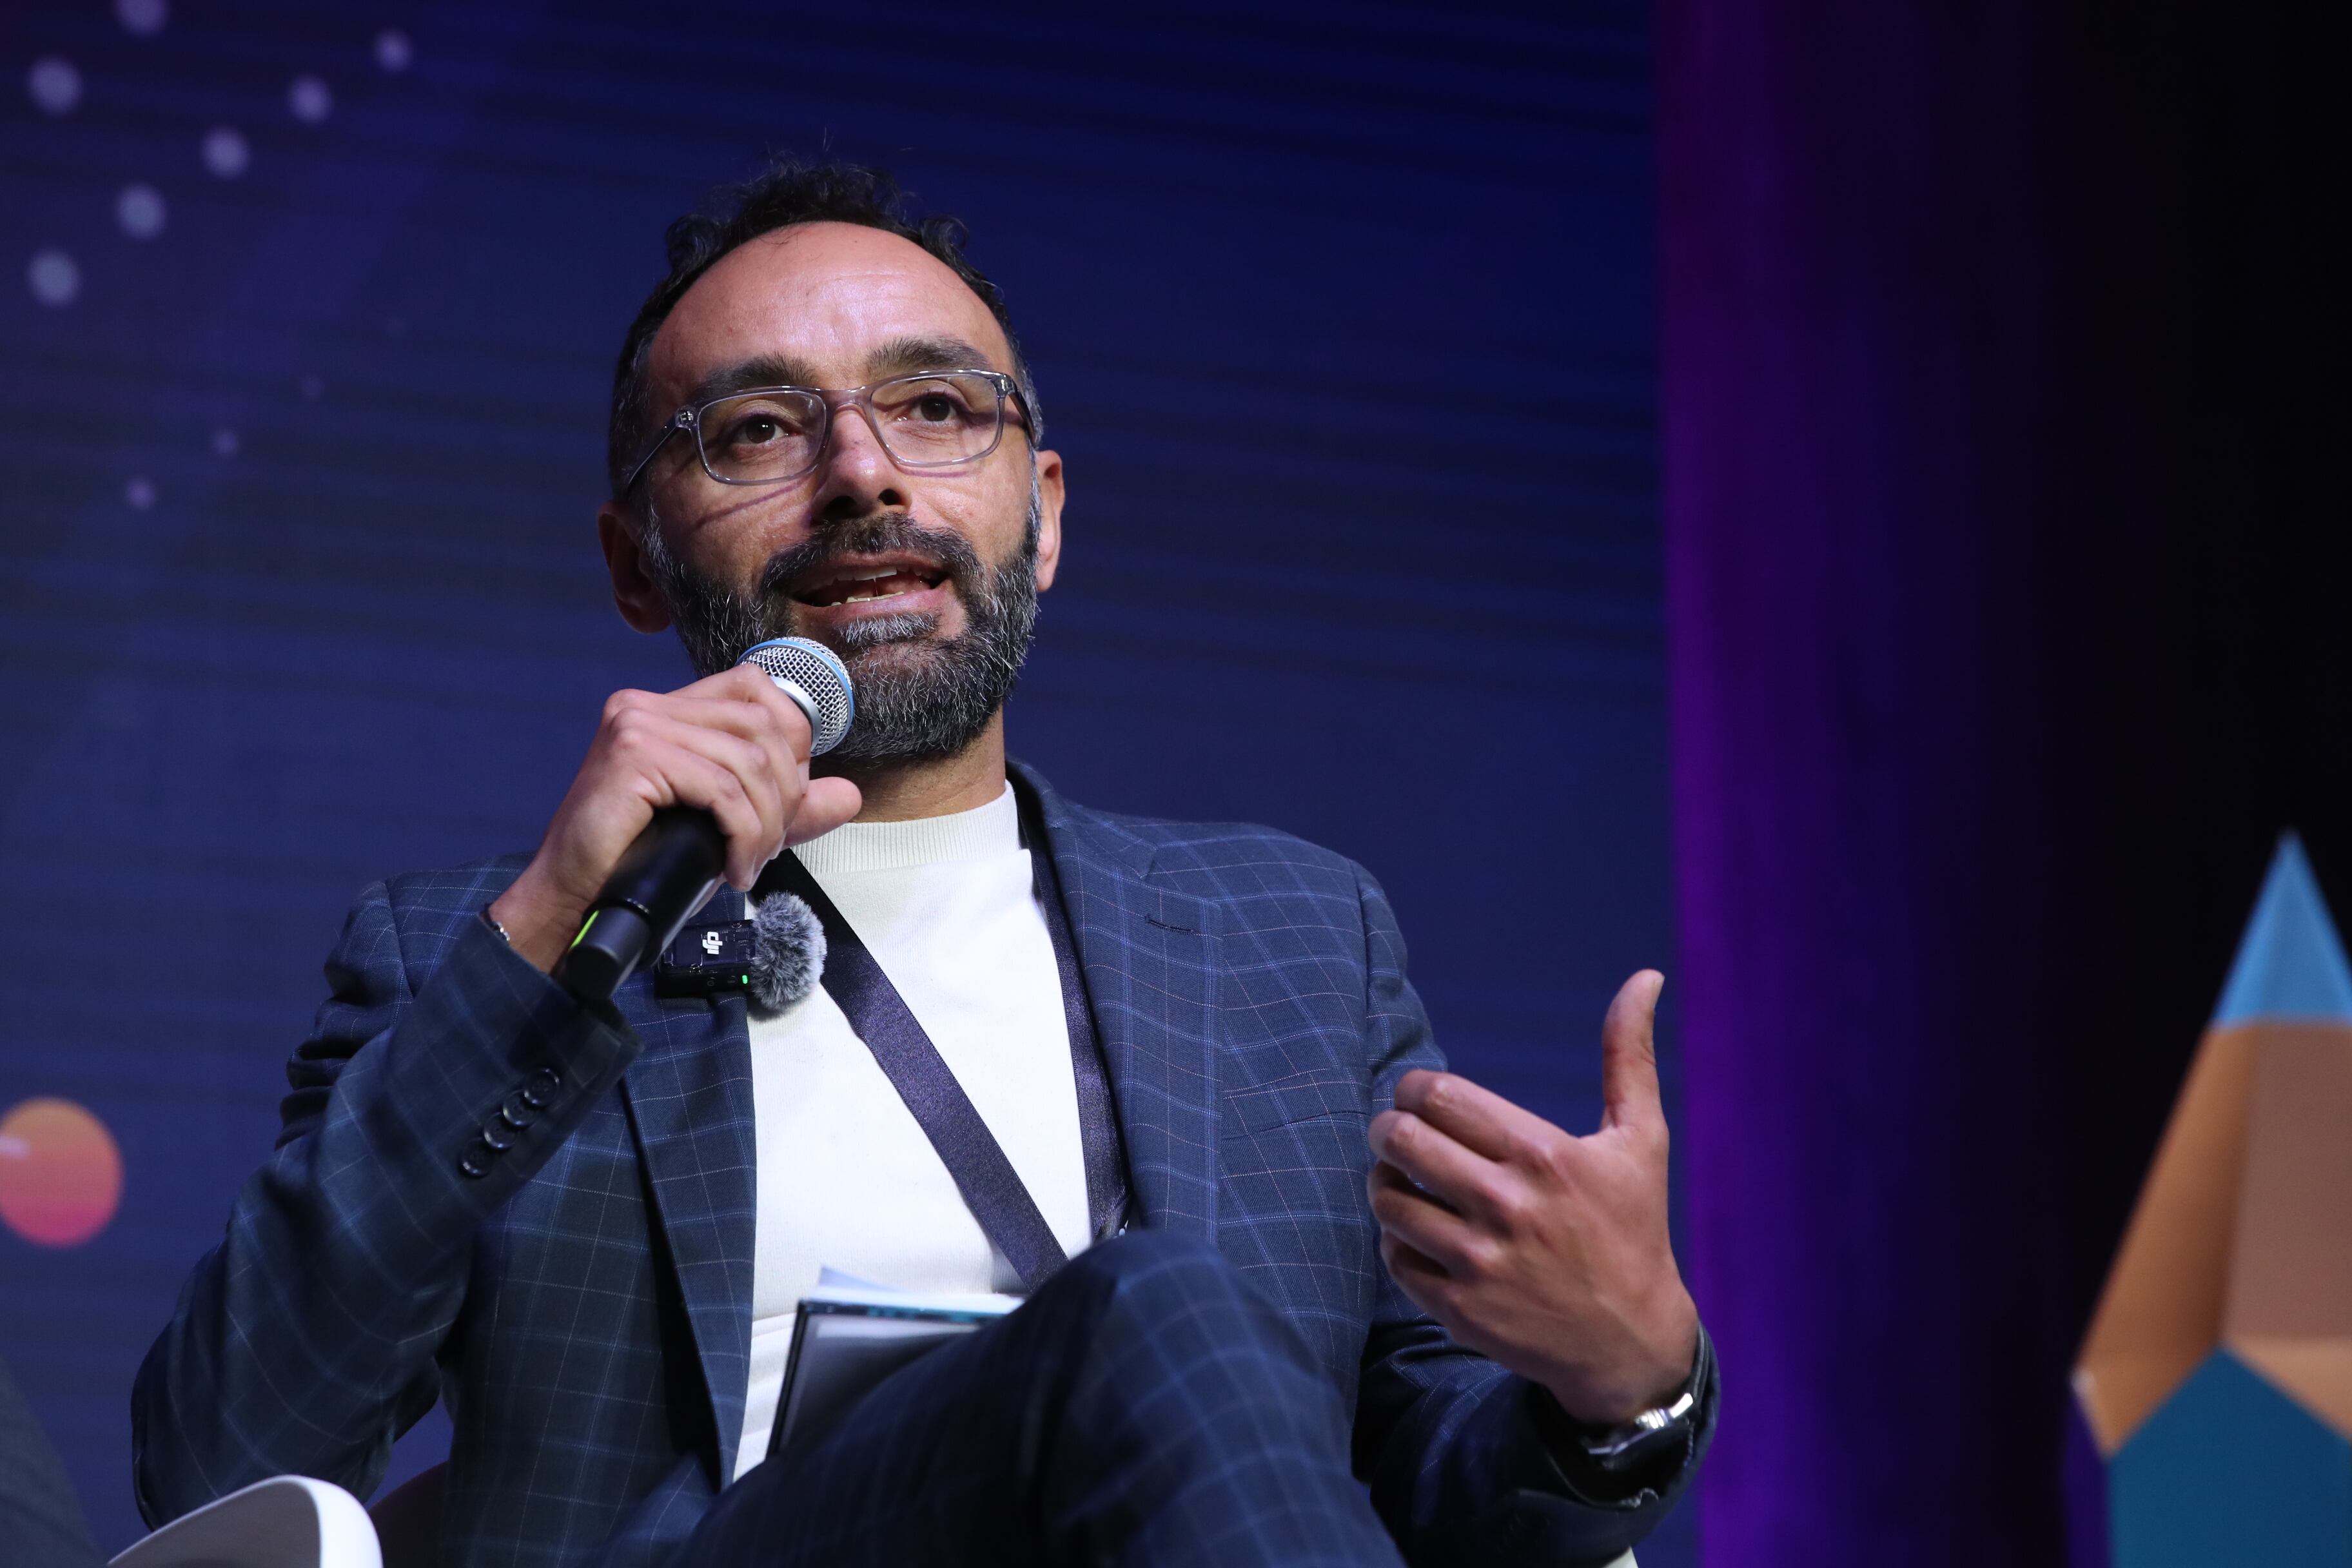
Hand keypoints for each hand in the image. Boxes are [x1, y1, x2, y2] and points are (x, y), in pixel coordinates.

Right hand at [489, 664, 862, 970]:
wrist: (573, 902)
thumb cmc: (640, 864)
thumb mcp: (729, 828)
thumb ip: (786, 809)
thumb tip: (848, 796)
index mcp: (669, 708)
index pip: (756, 688)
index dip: (792, 738)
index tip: (787, 798)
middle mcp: (650, 704)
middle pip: (762, 725)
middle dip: (783, 793)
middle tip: (765, 844)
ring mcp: (637, 724)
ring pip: (747, 760)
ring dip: (764, 823)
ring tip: (748, 862)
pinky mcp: (633, 755)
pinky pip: (721, 788)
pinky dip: (741, 833)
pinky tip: (732, 866)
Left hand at [1367, 970, 1698, 1426]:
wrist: (1631, 1343)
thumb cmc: (1632, 1228)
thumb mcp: (1641, 1140)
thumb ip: (1629, 1054)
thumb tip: (1644, 976)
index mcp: (1544, 1156)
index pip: (1437, 1096)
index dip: (1415, 1089)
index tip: (1423, 1099)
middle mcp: (1507, 1207)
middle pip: (1400, 1140)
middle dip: (1388, 1128)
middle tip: (1399, 1133)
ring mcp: (1479, 1262)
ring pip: (1386, 1197)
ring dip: (1386, 1181)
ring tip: (1406, 1179)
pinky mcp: (1458, 1309)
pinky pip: (1392, 1256)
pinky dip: (1397, 1239)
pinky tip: (1423, 1233)